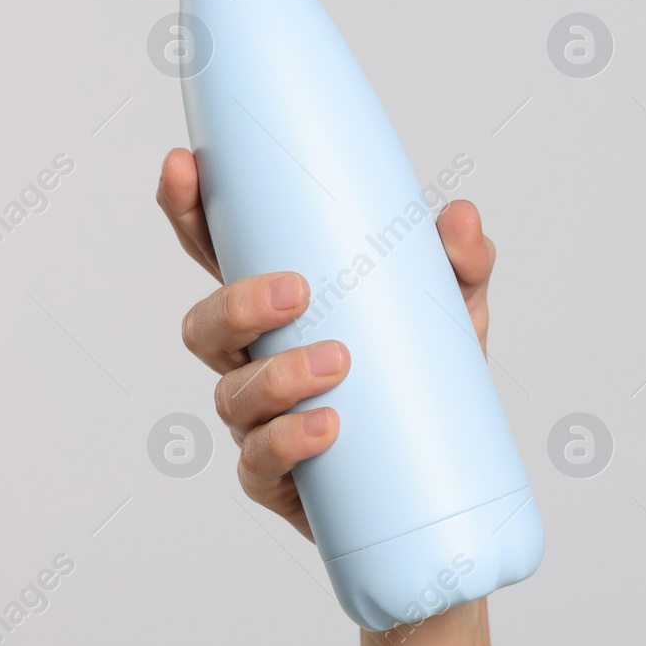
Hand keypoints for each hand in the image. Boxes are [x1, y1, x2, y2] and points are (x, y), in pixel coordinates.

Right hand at [155, 147, 496, 540]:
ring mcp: (258, 420)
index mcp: (276, 308)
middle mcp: (252, 359)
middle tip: (297, 291)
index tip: (185, 166)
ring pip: (231, 394)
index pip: (215, 254)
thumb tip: (460, 214)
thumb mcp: (451, 313)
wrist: (437, 479)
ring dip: (276, 375)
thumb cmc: (423, 380)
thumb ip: (459, 261)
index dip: (187, 210)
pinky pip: (259, 460)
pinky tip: (326, 429)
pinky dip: (288, 440)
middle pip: (204, 326)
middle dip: (236, 302)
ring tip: (337, 363)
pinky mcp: (275, 476)